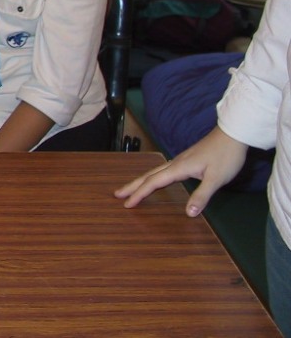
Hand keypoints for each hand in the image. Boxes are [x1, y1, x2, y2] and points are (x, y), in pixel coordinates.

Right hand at [114, 126, 248, 215]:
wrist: (232, 135)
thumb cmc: (225, 156)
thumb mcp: (216, 179)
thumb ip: (201, 195)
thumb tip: (188, 213)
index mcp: (179, 168)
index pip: (154, 182)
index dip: (140, 194)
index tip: (127, 204)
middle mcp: (175, 163)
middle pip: (148, 175)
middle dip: (132, 185)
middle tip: (117, 194)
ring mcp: (180, 160)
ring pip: (154, 172)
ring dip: (140, 180)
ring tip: (130, 188)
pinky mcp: (186, 160)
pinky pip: (162, 170)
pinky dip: (152, 177)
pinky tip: (155, 179)